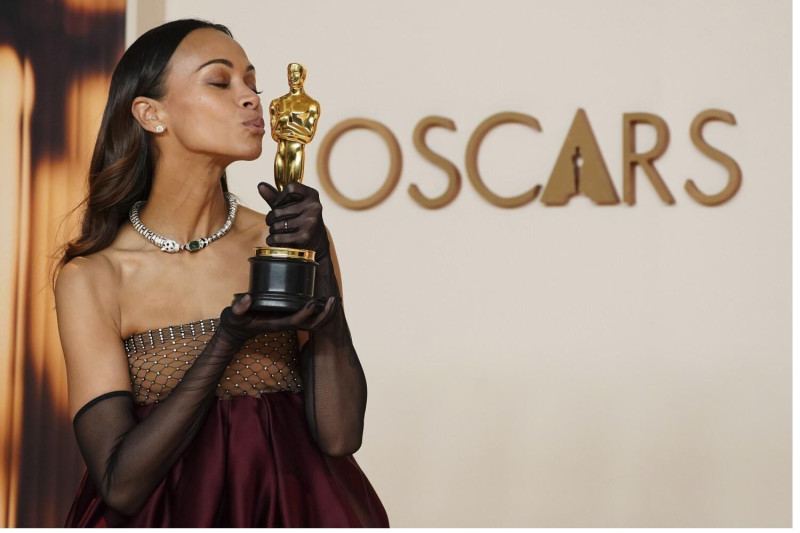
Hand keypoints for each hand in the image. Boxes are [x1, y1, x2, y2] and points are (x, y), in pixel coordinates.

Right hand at [218, 293, 337, 345]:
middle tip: (333, 300)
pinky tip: (324, 299)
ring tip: (334, 300)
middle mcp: (286, 325)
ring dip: (326, 314)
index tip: (312, 301)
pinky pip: (310, 318)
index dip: (305, 313)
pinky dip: (320, 311)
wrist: (237, 331)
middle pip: (311, 326)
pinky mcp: (289, 318)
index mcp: (276, 324)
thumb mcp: (233, 315)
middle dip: (324, 315)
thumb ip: (238, 308)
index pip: (295, 321)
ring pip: (314, 323)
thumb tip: (247, 298)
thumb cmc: (236, 322)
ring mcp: (289, 323)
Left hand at [258, 181, 329, 258]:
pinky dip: (271, 240)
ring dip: (272, 229)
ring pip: (277, 225)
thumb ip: (276, 196)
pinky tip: (272, 240)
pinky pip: (278, 237)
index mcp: (312, 195)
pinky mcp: (304, 237)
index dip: (279, 197)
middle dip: (270, 218)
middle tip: (270, 222)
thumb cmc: (300, 218)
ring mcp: (310, 222)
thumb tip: (260, 186)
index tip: (276, 205)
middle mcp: (313, 207)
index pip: (291, 188)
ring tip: (275, 231)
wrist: (317, 240)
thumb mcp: (291, 205)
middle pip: (278, 210)